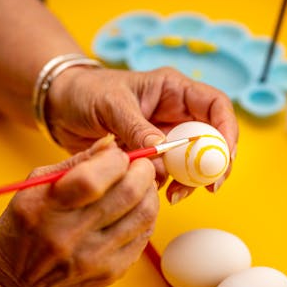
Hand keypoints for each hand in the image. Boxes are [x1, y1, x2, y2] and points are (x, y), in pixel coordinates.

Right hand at [0, 136, 158, 286]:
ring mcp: (95, 257)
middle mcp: (72, 236)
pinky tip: (138, 207)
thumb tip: (110, 143)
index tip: (118, 155)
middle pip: (128, 193)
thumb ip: (74, 163)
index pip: (94, 178)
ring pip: (144, 213)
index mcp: (47, 209)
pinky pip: (145, 235)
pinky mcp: (112, 271)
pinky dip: (148, 214)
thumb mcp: (34, 190)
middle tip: (140, 164)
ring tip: (143, 183)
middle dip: (142, 169)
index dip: (116, 159)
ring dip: (149, 191)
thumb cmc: (23, 233)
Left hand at [47, 66, 238, 202]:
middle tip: (210, 187)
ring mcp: (165, 136)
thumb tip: (163, 153)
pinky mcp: (152, 155)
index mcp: (174, 90)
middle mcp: (175, 113)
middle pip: (211, 139)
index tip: (224, 156)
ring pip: (193, 161)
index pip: (216, 106)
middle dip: (214, 164)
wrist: (60, 107)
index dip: (226, 130)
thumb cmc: (86, 92)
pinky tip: (152, 191)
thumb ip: (138, 128)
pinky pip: (170, 174)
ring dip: (190, 180)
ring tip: (173, 195)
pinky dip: (167, 185)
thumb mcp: (112, 104)